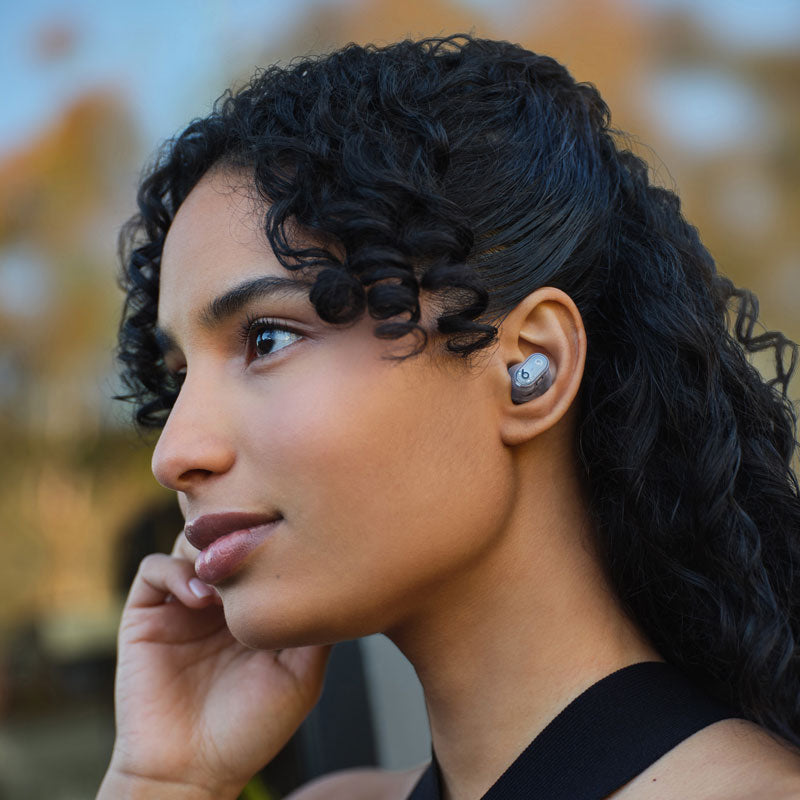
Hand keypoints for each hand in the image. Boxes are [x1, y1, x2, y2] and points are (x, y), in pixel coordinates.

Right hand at [99, 521, 330, 798]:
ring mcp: (183, 603)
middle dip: (240, 531)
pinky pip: (154, 568)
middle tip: (255, 544)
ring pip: (191, 542)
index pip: (263, 548)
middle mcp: (220, 598)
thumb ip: (316, 628)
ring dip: (209, 549)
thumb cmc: (251, 729)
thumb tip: (340, 576)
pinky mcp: (147, 614)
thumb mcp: (302, 674)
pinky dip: (176, 571)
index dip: (274, 536)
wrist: (191, 771)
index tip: (291, 537)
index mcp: (256, 605)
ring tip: (228, 579)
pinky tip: (199, 599)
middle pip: (227, 535)